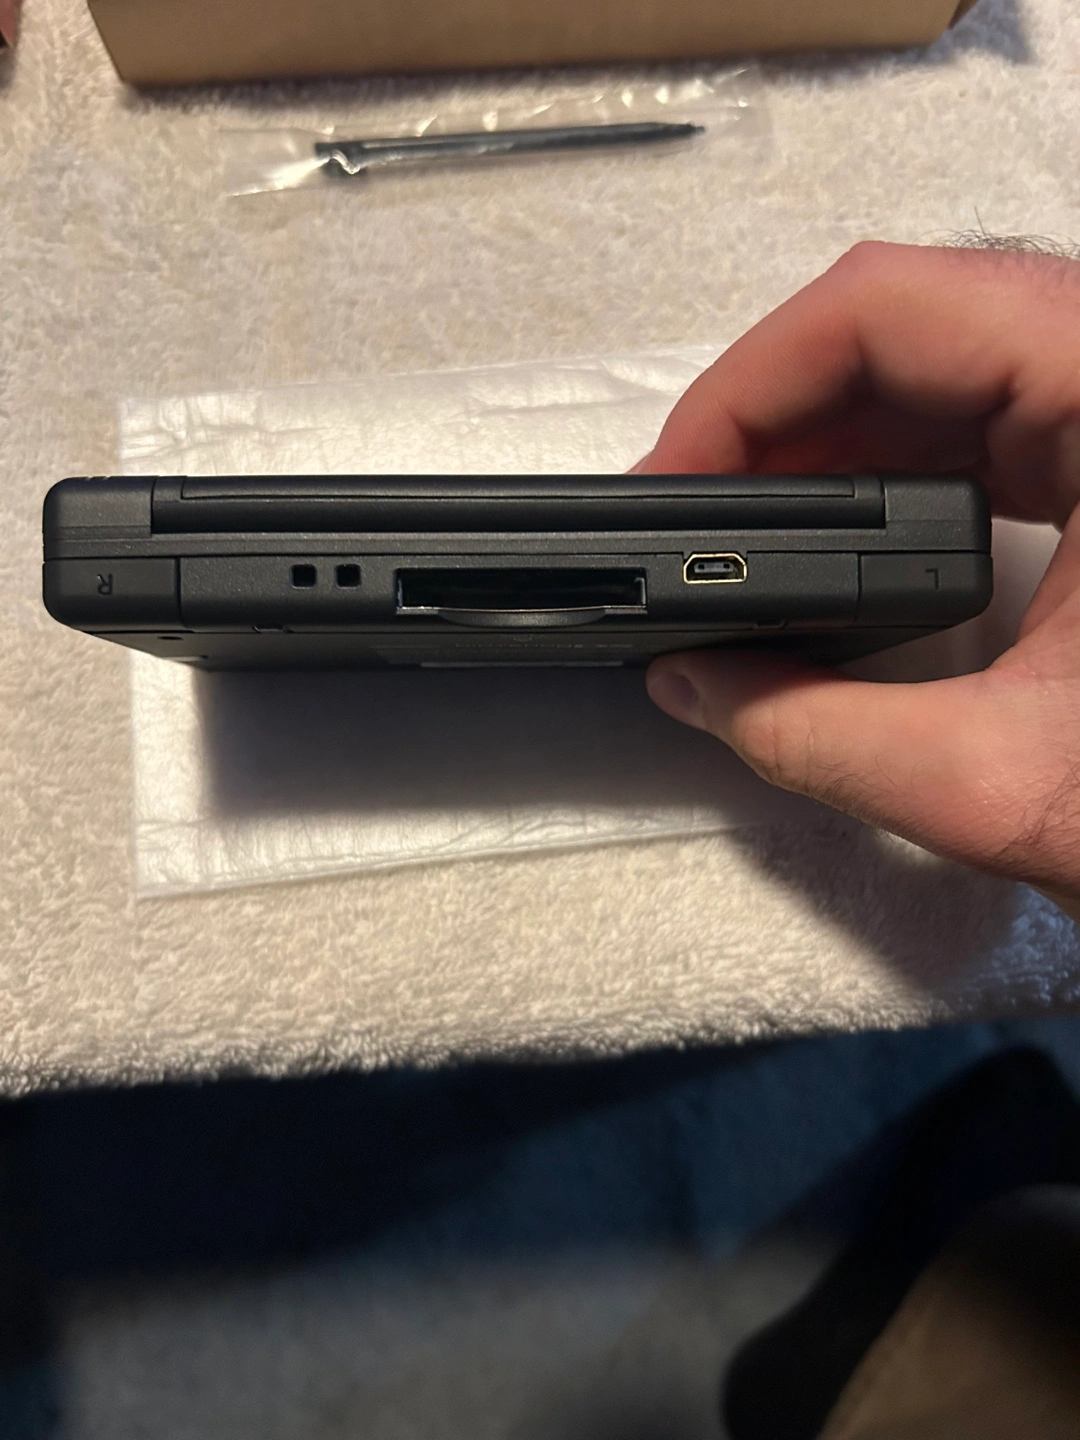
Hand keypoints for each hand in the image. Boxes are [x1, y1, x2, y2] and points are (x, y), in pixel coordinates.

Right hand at [641, 242, 1079, 911]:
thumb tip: (697, 687)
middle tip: (696, 521)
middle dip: (773, 418)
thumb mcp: (1006, 786)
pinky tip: (831, 538)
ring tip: (745, 538)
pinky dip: (885, 465)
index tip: (680, 473)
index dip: (754, 380)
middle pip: (906, 322)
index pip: (895, 305)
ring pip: (936, 361)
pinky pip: (979, 415)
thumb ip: (816, 739)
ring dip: (820, 442)